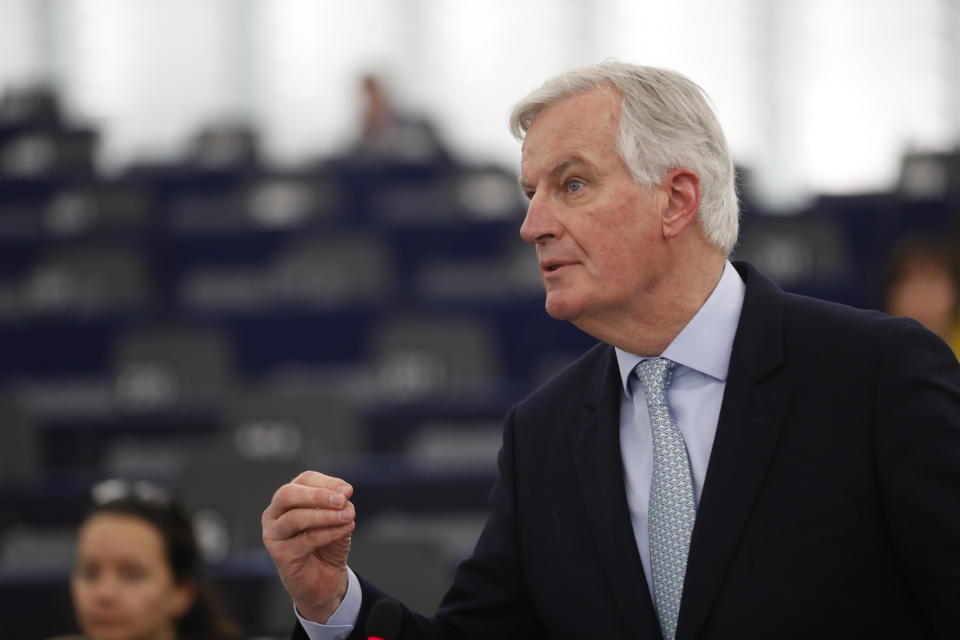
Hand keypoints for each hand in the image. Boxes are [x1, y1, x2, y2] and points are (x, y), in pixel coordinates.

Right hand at [262, 470, 355, 621]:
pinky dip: (329, 533)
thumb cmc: (328, 544)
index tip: (348, 491)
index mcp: (289, 498)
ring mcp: (273, 535)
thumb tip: (344, 492)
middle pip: (288, 494)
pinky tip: (345, 530)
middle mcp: (274, 514)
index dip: (326, 482)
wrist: (325, 579)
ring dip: (325, 515)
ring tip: (348, 516)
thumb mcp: (338, 518)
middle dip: (317, 495)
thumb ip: (339, 504)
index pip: (304, 480)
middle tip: (342, 499)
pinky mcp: (280, 555)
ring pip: (295, 518)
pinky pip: (306, 540)